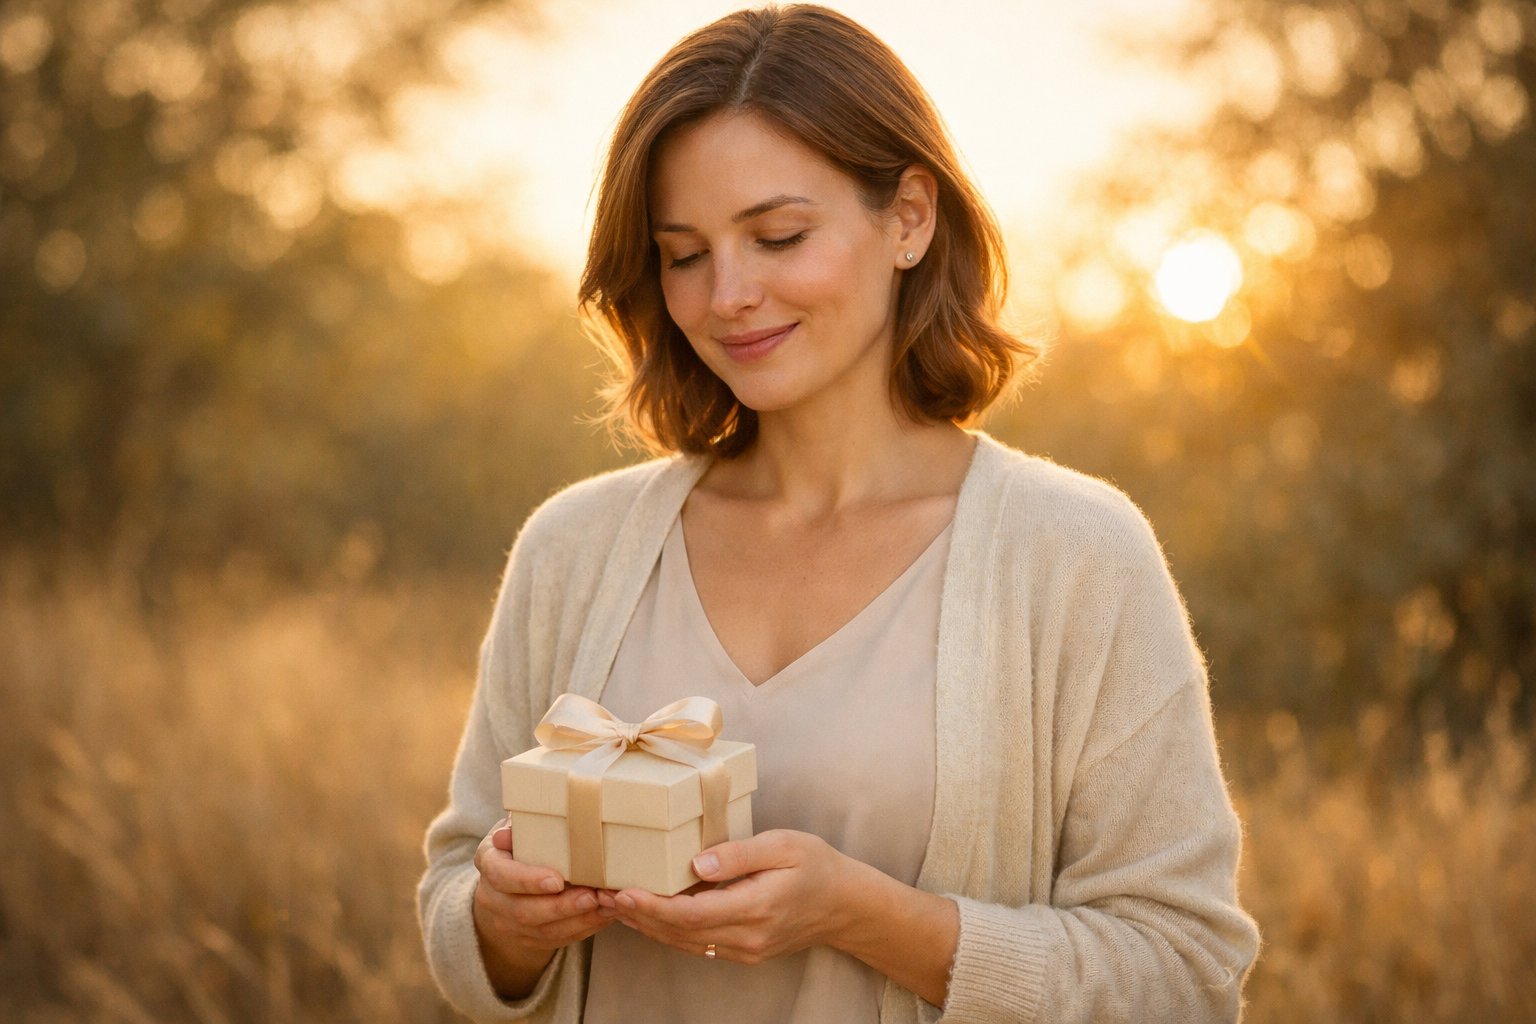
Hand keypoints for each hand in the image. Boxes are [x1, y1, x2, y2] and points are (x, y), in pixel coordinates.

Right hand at [472, 817, 616, 995]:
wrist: (506, 883)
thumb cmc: (520, 844)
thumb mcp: (516, 828)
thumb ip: (521, 825)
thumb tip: (516, 825)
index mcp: (488, 863)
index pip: (502, 876)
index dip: (528, 880)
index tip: (557, 880)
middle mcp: (492, 898)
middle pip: (524, 911)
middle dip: (561, 906)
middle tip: (592, 896)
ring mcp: (508, 923)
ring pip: (543, 931)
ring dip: (578, 920)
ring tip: (605, 906)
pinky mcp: (528, 939)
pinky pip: (557, 940)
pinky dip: (583, 929)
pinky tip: (604, 916)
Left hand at [599, 829, 852, 963]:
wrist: (846, 905)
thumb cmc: (816, 864)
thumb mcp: (783, 845)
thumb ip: (739, 854)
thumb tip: (696, 863)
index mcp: (755, 906)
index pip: (692, 913)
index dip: (653, 906)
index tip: (624, 891)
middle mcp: (747, 935)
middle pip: (681, 932)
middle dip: (640, 916)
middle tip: (604, 895)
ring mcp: (745, 949)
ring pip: (686, 943)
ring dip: (650, 926)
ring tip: (617, 904)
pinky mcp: (744, 951)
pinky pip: (699, 945)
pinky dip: (671, 931)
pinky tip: (651, 915)